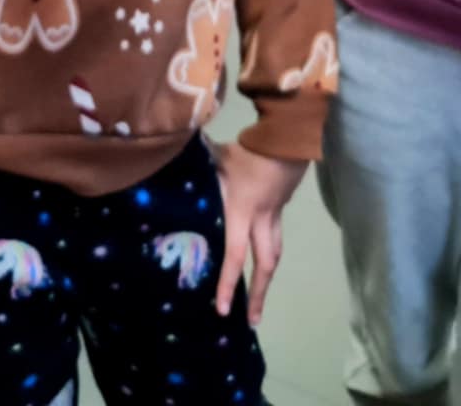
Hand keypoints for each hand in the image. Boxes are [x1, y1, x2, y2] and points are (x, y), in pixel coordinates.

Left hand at [213, 141, 305, 323]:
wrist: (289, 139)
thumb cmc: (252, 149)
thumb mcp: (221, 155)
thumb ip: (199, 160)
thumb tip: (171, 151)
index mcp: (243, 212)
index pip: (235, 255)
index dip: (228, 283)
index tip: (222, 308)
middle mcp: (261, 221)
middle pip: (264, 265)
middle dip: (258, 294)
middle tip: (252, 320)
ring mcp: (274, 214)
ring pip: (274, 253)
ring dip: (267, 278)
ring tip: (260, 297)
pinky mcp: (281, 206)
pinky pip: (275, 235)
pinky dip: (269, 251)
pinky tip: (261, 256)